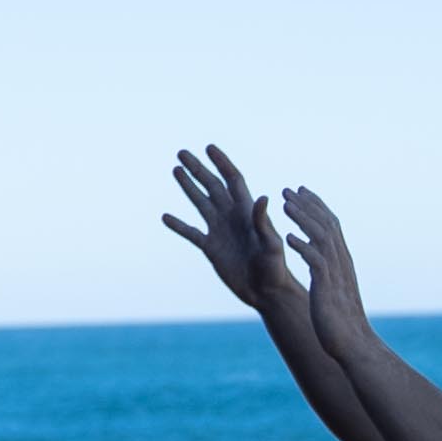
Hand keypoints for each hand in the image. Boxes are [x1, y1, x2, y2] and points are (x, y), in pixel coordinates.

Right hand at [162, 145, 298, 315]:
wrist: (267, 292)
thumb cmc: (276, 268)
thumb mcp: (271, 244)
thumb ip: (263, 222)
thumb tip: (262, 197)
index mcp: (247, 211)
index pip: (232, 180)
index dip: (221, 163)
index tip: (209, 147)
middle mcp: (232, 216)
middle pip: (212, 186)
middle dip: (198, 168)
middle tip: (182, 152)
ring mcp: (220, 231)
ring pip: (200, 203)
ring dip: (188, 187)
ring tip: (176, 170)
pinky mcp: (211, 248)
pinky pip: (191, 233)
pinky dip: (178, 225)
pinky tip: (165, 217)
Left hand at [277, 181, 372, 352]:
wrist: (353, 344)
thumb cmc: (341, 321)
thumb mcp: (335, 290)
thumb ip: (329, 272)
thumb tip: (322, 261)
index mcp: (342, 261)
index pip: (331, 226)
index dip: (317, 207)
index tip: (302, 190)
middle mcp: (341, 263)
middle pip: (327, 225)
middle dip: (308, 205)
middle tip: (290, 189)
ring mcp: (336, 274)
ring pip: (321, 238)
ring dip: (303, 219)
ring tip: (285, 205)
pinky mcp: (327, 288)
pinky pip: (315, 262)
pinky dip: (303, 247)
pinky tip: (288, 238)